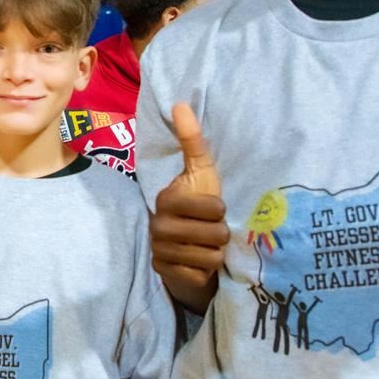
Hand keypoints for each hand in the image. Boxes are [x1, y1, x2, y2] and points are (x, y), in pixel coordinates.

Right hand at [150, 104, 228, 306]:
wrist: (187, 246)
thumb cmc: (199, 205)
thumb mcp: (201, 172)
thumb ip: (192, 140)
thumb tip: (180, 103)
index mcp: (166, 199)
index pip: (214, 208)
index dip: (220, 210)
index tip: (211, 209)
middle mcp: (157, 225)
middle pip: (215, 234)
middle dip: (220, 234)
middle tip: (210, 231)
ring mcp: (159, 251)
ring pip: (211, 257)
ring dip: (215, 254)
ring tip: (204, 246)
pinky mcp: (164, 273)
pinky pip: (200, 275)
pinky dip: (204, 272)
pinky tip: (196, 264)